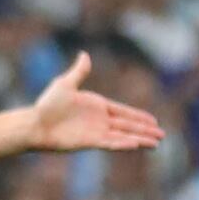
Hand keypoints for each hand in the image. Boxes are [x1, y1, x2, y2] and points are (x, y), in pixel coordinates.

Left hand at [28, 52, 167, 152]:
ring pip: (123, 136)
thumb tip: (84, 55)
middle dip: (145, 130)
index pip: (124, 112)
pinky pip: (111, 143)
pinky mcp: (90, 142)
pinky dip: (123, 144)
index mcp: (97, 106)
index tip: (153, 121)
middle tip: (162, 135)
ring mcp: (96, 132)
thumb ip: (79, 71)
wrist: (36, 124)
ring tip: (156, 144)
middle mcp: (100, 120)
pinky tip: (136, 145)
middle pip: (128, 125)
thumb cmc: (48, 104)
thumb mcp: (65, 84)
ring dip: (139, 139)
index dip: (139, 116)